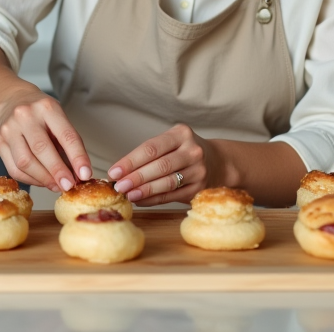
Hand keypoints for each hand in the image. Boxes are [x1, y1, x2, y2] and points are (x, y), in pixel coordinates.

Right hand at [0, 87, 92, 191]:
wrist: (10, 100)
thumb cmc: (40, 113)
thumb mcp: (57, 118)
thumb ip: (67, 143)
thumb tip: (77, 174)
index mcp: (47, 107)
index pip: (65, 135)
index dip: (77, 157)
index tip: (85, 174)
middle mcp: (25, 115)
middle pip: (41, 149)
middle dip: (58, 171)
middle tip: (69, 186)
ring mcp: (8, 129)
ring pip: (25, 162)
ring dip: (43, 179)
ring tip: (56, 185)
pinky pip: (14, 169)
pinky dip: (31, 180)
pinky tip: (41, 181)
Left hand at [107, 124, 221, 205]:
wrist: (219, 162)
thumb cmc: (185, 151)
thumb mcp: (172, 142)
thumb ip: (149, 154)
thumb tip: (120, 172)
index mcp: (181, 134)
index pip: (151, 148)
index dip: (130, 161)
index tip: (114, 171)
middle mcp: (192, 150)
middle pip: (159, 166)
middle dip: (136, 177)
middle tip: (118, 186)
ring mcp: (199, 170)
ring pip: (166, 182)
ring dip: (144, 190)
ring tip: (128, 195)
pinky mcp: (199, 188)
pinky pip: (172, 196)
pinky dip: (154, 199)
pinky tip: (141, 200)